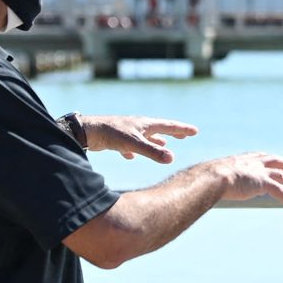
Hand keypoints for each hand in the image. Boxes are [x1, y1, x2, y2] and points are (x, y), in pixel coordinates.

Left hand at [84, 115, 198, 163]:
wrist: (86, 132)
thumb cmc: (110, 134)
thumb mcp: (134, 144)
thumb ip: (152, 152)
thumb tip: (172, 159)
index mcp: (145, 124)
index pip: (169, 125)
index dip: (182, 129)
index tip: (195, 131)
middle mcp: (138, 126)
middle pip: (159, 128)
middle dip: (173, 132)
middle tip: (184, 135)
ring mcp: (127, 131)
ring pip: (146, 136)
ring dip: (156, 141)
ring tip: (165, 145)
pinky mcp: (116, 139)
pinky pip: (130, 145)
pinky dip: (135, 150)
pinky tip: (131, 157)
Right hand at [210, 151, 282, 211]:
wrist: (212, 177)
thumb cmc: (207, 178)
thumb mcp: (213, 177)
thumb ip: (217, 181)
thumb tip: (209, 188)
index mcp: (241, 160)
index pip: (260, 156)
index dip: (269, 159)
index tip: (275, 162)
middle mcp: (253, 163)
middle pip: (275, 162)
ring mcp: (259, 173)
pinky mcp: (263, 183)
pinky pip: (281, 193)